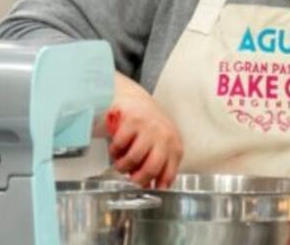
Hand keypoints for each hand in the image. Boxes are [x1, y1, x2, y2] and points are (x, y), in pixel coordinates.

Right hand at [107, 74, 182, 188]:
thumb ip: (157, 165)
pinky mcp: (133, 121)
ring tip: (121, 163)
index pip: (169, 172)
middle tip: (131, 180)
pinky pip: (119, 146)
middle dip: (138, 179)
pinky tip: (117, 149)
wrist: (136, 101)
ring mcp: (149, 127)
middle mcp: (165, 136)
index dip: (158, 185)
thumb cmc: (148, 128)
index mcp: (174, 145)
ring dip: (122, 166)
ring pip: (133, 158)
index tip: (150, 189)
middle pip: (151, 168)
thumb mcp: (159, 146)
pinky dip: (114, 151)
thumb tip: (151, 187)